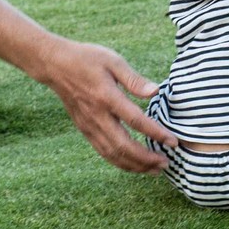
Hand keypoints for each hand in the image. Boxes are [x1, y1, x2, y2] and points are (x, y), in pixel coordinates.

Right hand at [33, 39, 173, 172]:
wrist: (55, 65)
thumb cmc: (86, 59)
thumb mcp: (113, 60)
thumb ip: (134, 79)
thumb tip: (155, 91)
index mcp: (107, 97)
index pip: (136, 120)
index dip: (156, 133)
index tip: (173, 142)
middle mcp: (97, 116)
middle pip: (124, 146)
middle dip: (147, 159)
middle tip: (166, 163)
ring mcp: (89, 126)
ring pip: (113, 154)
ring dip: (135, 165)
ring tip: (154, 169)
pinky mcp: (84, 130)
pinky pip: (103, 152)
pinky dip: (120, 162)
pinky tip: (133, 165)